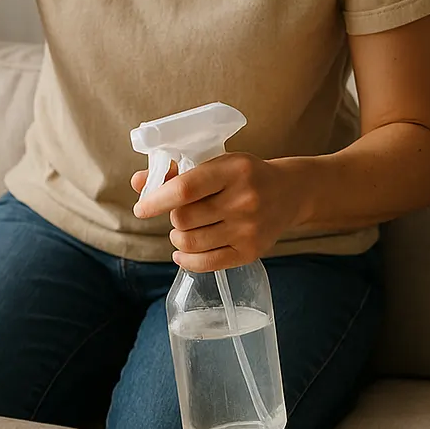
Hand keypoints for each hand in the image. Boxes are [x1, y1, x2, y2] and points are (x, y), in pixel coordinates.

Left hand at [131, 153, 306, 271]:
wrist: (291, 192)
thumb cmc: (244, 176)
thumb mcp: (216, 164)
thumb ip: (177, 173)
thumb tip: (138, 182)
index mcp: (234, 170)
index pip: (185, 189)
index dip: (156, 200)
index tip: (141, 209)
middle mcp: (244, 200)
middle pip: (184, 218)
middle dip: (173, 218)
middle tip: (179, 214)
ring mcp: (249, 229)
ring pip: (190, 242)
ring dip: (177, 238)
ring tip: (184, 230)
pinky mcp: (250, 252)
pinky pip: (205, 264)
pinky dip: (186, 260)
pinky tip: (182, 252)